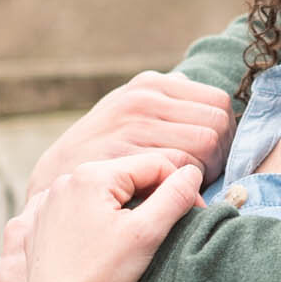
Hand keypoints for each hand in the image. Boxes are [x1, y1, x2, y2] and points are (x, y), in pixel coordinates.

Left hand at [22, 152, 206, 281]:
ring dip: (125, 208)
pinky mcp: (38, 224)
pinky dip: (95, 221)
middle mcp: (66, 181)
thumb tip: (192, 173)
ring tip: (135, 240)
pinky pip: (77, 211)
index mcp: (94, 175)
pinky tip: (102, 245)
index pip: (154, 166)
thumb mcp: (147, 233)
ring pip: (102, 194)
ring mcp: (48, 202)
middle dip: (153, 197)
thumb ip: (175, 196)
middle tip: (167, 229)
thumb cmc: (101, 273)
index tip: (194, 215)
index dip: (181, 187)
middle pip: (127, 177)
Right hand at [26, 71, 233, 202]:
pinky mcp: (125, 158)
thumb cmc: (100, 150)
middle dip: (221, 155)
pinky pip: (179, 171)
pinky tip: (173, 196)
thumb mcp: (125, 111)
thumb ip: (161, 100)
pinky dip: (186, 187)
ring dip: (206, 173)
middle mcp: (142, 100)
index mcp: (149, 85)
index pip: (219, 103)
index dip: (227, 134)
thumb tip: (193, 85)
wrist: (53, 182)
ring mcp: (132, 128)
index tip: (215, 155)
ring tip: (188, 185)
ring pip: (204, 148)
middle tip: (205, 176)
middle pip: (217, 126)